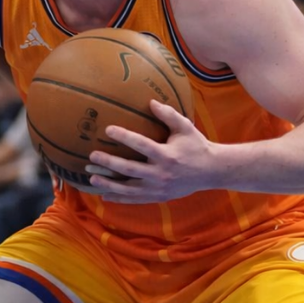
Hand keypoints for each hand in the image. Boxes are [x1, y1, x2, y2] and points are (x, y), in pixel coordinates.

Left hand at [85, 99, 221, 203]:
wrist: (211, 171)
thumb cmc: (196, 146)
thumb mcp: (185, 128)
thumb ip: (168, 115)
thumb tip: (150, 102)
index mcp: (167, 155)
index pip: (142, 145)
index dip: (124, 137)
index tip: (108, 129)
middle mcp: (161, 173)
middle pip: (130, 169)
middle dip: (109, 162)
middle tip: (92, 155)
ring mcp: (159, 188)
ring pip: (130, 188)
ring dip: (109, 184)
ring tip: (92, 177)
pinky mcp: (159, 197)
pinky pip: (136, 200)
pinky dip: (120, 199)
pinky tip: (104, 196)